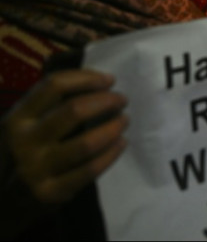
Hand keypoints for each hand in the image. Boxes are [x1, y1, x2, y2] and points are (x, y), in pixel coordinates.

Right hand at [1, 70, 127, 204]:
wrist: (4, 199)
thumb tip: (98, 81)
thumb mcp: (26, 123)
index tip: (110, 80)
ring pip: (86, 143)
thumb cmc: (26, 149)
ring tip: (124, 120)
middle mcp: (24, 141)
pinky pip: (90, 169)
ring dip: (113, 128)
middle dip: (106, 101)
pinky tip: (121, 143)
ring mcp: (37, 168)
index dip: (87, 78)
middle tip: (122, 100)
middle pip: (74, 110)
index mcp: (18, 117)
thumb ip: (51, 102)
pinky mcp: (52, 192)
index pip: (55, 86)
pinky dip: (111, 153)